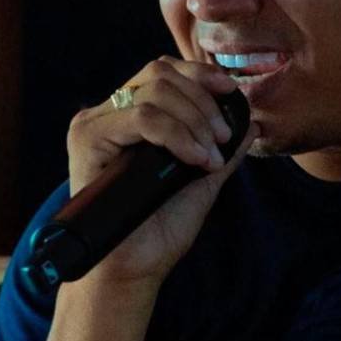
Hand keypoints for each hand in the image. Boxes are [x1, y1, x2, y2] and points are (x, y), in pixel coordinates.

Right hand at [65, 55, 257, 288]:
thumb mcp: (202, 180)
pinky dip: (177, 134)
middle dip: (202, 100)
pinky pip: (141, 117)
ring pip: (153, 91)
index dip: (200, 74)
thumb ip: (223, 150)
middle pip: (160, 73)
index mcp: (132, 117)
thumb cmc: (160, 228)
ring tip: (209, 156)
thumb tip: (252, 123)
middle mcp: (111, 114)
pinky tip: (195, 159)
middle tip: (221, 137)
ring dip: (194, 120)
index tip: (231, 91)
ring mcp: (96, 124)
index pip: (164, 72)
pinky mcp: (88, 139)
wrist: (134, 268)